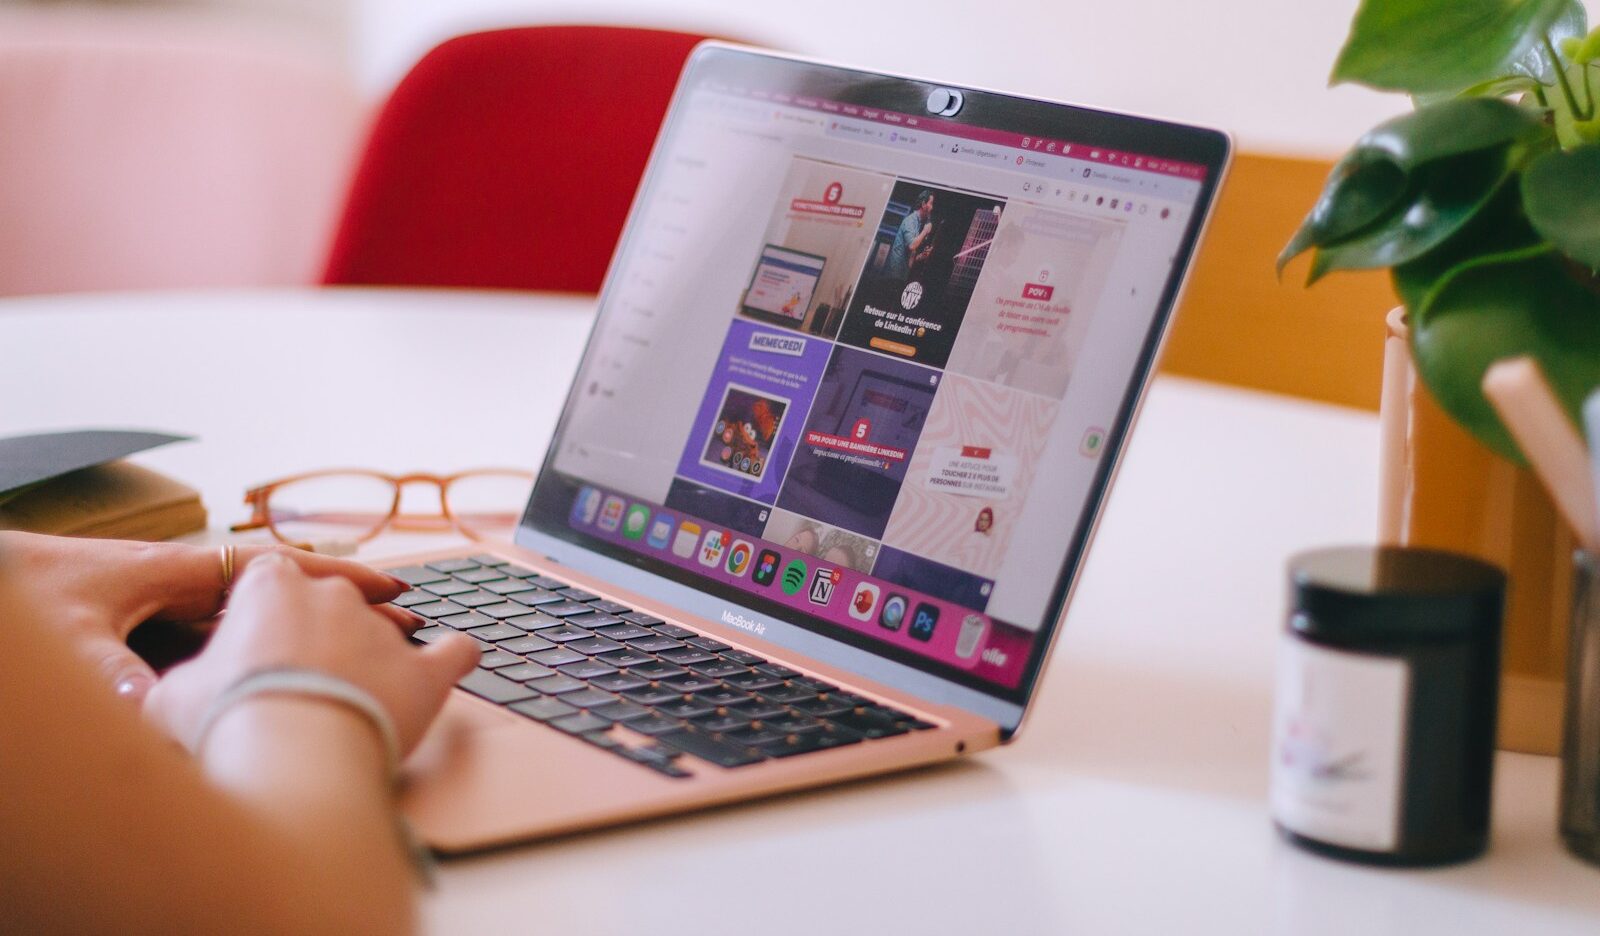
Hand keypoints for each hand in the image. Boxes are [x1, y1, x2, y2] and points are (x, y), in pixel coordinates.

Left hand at [0, 532, 417, 700]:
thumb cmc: (20, 594)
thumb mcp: (70, 644)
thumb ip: (119, 681)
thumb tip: (168, 716)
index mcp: (172, 571)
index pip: (277, 567)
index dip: (339, 578)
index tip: (392, 590)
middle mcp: (178, 583)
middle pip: (282, 592)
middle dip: (343, 607)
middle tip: (401, 628)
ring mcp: (165, 605)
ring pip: (256, 615)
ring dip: (309, 627)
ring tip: (365, 649)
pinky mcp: (145, 630)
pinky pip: (221, 635)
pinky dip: (266, 645)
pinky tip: (284, 672)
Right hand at [144, 552, 478, 756]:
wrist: (289, 756)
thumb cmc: (224, 722)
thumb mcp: (170, 698)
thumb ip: (184, 682)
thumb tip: (161, 693)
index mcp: (271, 587)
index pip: (272, 580)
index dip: (268, 615)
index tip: (265, 642)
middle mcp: (334, 596)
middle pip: (333, 607)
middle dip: (323, 642)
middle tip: (307, 686)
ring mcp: (384, 631)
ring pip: (388, 634)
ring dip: (377, 662)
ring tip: (362, 699)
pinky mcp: (428, 671)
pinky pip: (456, 652)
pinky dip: (455, 658)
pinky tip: (453, 664)